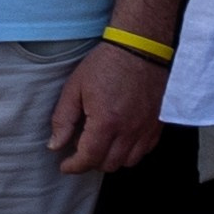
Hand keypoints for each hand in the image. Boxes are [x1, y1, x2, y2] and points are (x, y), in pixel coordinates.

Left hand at [49, 40, 166, 174]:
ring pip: (128, 162)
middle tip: (80, 149)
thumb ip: (63, 119)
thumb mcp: (75, 87)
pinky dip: (131, 152)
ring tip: (100, 143)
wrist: (141, 46)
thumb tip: (55, 145)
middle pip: (108, 165)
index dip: (73, 166)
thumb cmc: (106, 63)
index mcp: (106, 122)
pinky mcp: (158, 124)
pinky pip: (145, 151)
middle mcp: (129, 130)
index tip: (65, 165)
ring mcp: (146, 129)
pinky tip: (120, 138)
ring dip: (111, 159)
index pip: (88, 159)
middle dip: (90, 162)